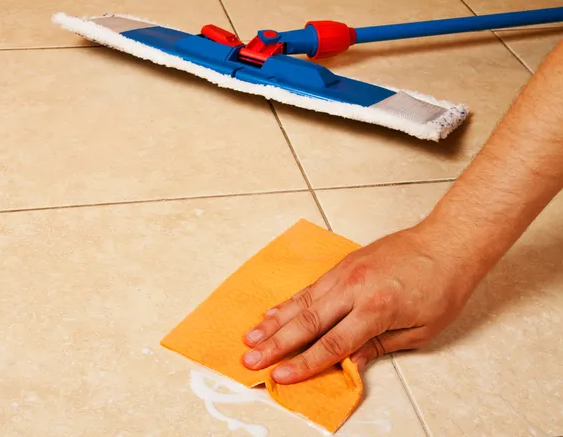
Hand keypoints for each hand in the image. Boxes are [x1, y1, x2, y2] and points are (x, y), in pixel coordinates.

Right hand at [241, 224, 481, 383]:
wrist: (447, 243)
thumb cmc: (441, 287)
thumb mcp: (421, 330)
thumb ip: (379, 346)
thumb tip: (349, 364)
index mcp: (376, 308)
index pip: (332, 344)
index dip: (304, 363)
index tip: (280, 376)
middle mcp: (354, 288)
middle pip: (307, 322)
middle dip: (276, 344)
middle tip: (250, 359)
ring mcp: (346, 273)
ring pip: (302, 301)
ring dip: (274, 321)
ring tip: (251, 336)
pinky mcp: (344, 265)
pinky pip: (311, 287)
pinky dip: (290, 301)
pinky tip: (273, 312)